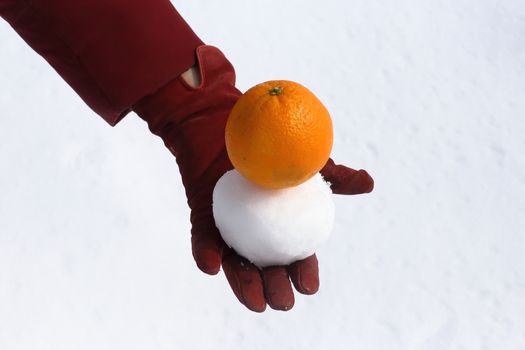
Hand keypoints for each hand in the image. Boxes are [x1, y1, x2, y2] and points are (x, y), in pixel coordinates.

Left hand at [191, 157, 372, 311]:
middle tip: (282, 301)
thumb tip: (369, 183)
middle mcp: (255, 231)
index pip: (295, 256)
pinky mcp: (202, 215)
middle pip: (267, 267)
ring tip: (256, 303)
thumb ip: (335, 175)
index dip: (302, 274)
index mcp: (282, 225)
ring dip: (243, 284)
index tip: (308, 286)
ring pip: (235, 262)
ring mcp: (229, 226)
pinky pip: (202, 236)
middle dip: (276, 290)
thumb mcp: (307, 162)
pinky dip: (204, 252)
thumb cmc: (275, 145)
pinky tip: (211, 266)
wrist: (236, 122)